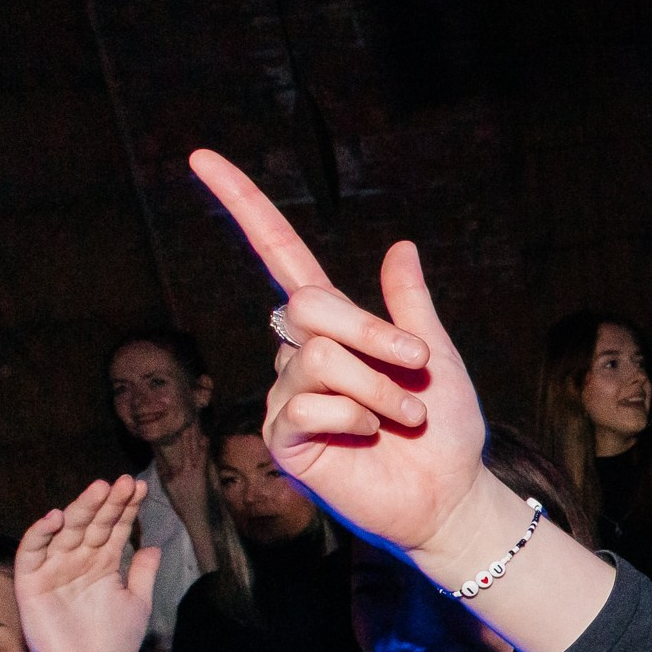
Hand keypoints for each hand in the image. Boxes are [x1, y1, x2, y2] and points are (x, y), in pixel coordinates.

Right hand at [15, 480, 156, 651]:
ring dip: (81, 509)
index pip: (115, 528)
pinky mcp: (32, 581)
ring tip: (99, 489)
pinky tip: (56, 517)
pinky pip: (32, 553)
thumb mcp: (136, 603)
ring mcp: (55, 568)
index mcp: (103, 563)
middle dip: (108, 502)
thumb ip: (143, 574)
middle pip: (94, 524)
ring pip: (66, 532)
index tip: (140, 487)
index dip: (126, 508)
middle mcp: (78, 560)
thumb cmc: (111, 641)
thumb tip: (153, 545)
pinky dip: (41, 534)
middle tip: (123, 481)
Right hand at [188, 150, 487, 561]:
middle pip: (306, 306)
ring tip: (402, 417)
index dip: (244, 208)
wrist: (450, 493)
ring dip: (377, 386)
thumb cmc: (444, 429)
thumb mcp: (436, 356)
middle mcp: (300, 354)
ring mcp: (287, 395)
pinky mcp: (284, 438)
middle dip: (370, 333)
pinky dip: (354, 418)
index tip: (202, 157)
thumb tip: (400, 244)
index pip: (279, 257)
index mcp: (336, 327)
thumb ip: (410, 305)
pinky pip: (308, 404)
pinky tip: (368, 439)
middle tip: (415, 370)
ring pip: (318, 358)